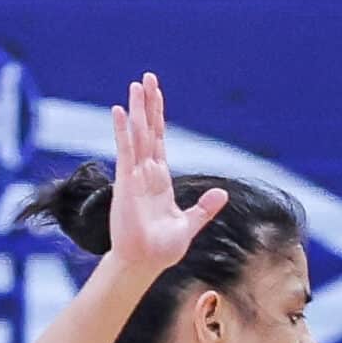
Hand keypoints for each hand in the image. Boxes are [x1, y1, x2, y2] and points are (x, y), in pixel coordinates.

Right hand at [108, 72, 226, 271]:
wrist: (146, 264)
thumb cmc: (162, 248)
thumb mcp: (190, 224)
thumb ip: (204, 208)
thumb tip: (222, 193)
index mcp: (159, 179)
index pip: (159, 140)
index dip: (158, 116)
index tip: (156, 94)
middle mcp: (145, 173)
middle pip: (147, 131)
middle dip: (146, 104)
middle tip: (146, 77)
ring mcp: (135, 177)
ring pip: (137, 136)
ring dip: (136, 111)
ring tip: (135, 85)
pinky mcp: (127, 184)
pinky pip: (125, 153)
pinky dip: (122, 132)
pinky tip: (119, 112)